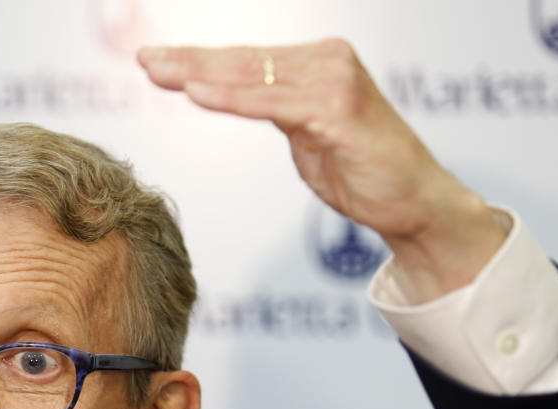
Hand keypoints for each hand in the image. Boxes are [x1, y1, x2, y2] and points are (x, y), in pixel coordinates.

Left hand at [138, 40, 506, 300]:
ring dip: (199, 73)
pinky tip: (196, 92)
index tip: (158, 61)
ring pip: (252, 76)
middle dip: (188, 60)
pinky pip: (272, 103)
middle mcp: (326, 61)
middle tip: (144, 59)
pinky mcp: (337, 110)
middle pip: (243, 60)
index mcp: (317, 64)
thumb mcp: (308, 134)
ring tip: (157, 71)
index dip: (199, 60)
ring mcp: (333, 82)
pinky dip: (231, 98)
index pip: (247, 60)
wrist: (412, 201)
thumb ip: (278, 110)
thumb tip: (241, 97)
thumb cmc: (362, 170)